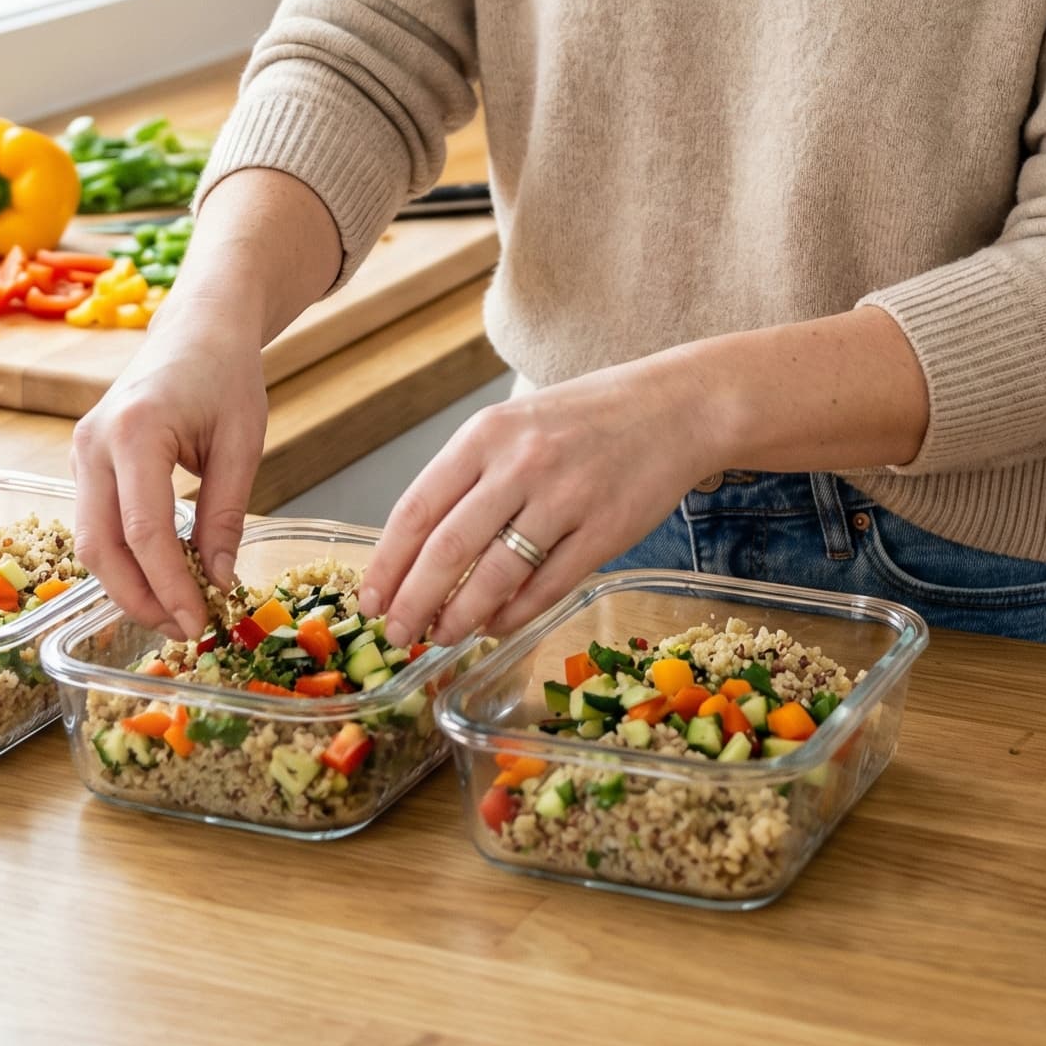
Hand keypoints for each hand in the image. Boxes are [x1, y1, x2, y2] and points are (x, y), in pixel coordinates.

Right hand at [71, 305, 267, 640]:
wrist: (199, 326)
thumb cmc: (227, 374)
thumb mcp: (242, 443)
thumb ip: (226, 515)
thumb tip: (218, 582)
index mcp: (137, 431)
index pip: (145, 531)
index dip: (169, 586)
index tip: (199, 621)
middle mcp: (94, 442)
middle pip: (100, 546)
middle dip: (139, 598)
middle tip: (184, 629)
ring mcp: (81, 450)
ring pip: (90, 541)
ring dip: (128, 584)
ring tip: (176, 610)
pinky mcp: (84, 459)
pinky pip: (95, 521)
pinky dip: (124, 557)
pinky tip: (160, 577)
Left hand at [360, 348, 714, 646]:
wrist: (674, 408)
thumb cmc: (585, 418)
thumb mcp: (516, 426)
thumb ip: (471, 478)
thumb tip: (420, 552)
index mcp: (488, 433)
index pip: (418, 507)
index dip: (388, 562)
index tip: (371, 599)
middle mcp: (521, 463)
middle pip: (447, 548)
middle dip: (413, 602)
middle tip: (397, 635)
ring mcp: (565, 498)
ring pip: (494, 576)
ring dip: (459, 617)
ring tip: (441, 637)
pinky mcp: (604, 532)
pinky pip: (546, 587)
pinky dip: (512, 615)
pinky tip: (495, 626)